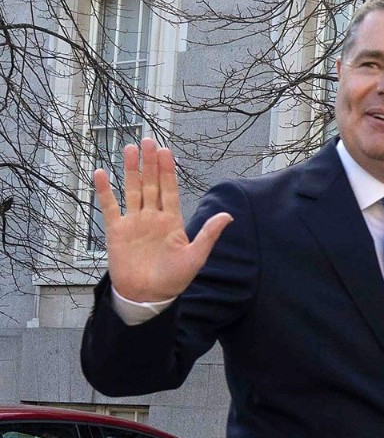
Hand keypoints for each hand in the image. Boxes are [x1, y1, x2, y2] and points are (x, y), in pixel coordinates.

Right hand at [94, 138, 231, 301]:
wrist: (148, 296)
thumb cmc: (174, 279)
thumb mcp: (195, 256)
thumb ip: (209, 234)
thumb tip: (228, 216)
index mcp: (172, 222)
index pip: (170, 190)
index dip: (168, 171)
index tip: (166, 151)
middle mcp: (152, 218)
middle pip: (151, 184)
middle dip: (150, 163)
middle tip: (148, 140)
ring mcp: (134, 223)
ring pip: (132, 190)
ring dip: (130, 170)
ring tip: (129, 149)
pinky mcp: (117, 231)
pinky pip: (110, 207)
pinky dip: (105, 191)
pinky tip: (102, 173)